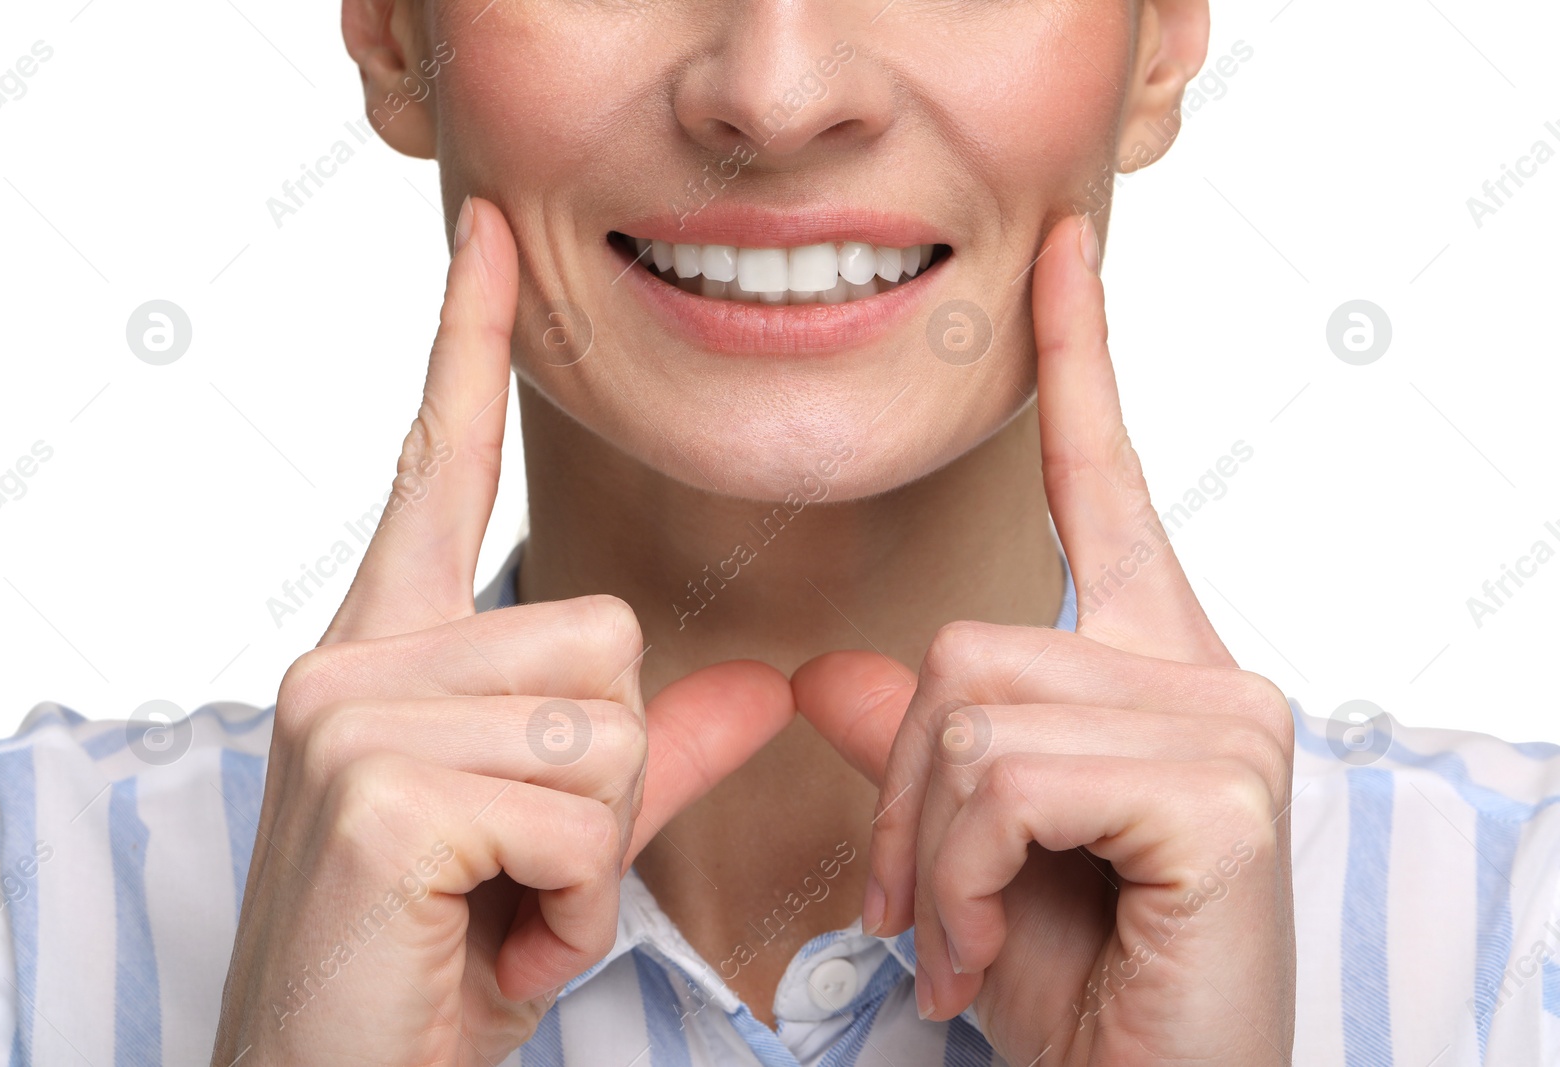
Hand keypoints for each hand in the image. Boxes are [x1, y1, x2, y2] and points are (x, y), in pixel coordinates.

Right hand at [210, 198, 793, 1065]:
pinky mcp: (378, 790)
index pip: (440, 464)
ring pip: (610, 724)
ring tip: (504, 904)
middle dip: (609, 779)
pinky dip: (572, 903)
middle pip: (607, 637)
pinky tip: (490, 936)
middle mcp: (352, 659)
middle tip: (521, 867)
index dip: (467, 345)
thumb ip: (654, 755)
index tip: (487, 234)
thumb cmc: (432, 962)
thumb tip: (757, 685)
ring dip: (593, 850)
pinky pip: (585, 810)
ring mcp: (353, 717)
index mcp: (386, 651)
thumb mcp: (558, 846)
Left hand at [793, 214, 1295, 1064]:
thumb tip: (826, 676)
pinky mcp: (1220, 790)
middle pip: (961, 643)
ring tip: (964, 938)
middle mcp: (1204, 675)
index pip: (1103, 488)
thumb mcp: (969, 855)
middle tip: (923, 907)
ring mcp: (1224, 724)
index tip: (1055, 254)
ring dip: (931, 852)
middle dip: (904, 794)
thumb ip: (911, 753)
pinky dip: (966, 878)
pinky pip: (1007, 776)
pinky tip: (997, 951)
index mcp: (1149, 668)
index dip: (1077, 364)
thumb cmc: (1077, 986)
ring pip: (969, 709)